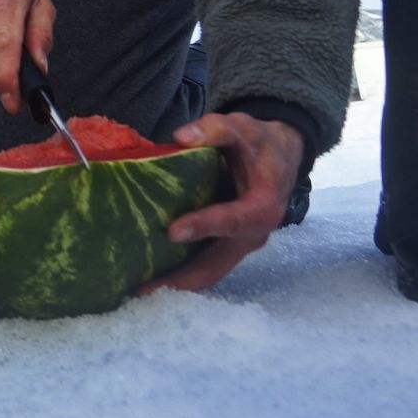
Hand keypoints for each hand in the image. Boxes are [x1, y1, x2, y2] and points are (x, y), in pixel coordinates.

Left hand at [139, 113, 304, 293]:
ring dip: (176, 283)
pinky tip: (150, 274)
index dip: (204, 226)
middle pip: (217, 265)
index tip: (171, 231)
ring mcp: (240, 244)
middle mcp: (254, 234)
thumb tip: (181, 137)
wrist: (280, 156)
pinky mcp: (227, 245)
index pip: (233, 221)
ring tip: (137, 290)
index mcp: (263, 206)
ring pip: (209, 272)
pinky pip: (204, 264)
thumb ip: (215, 129)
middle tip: (142, 288)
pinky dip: (179, 273)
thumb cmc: (259, 143)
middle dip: (181, 278)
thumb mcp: (242, 127)